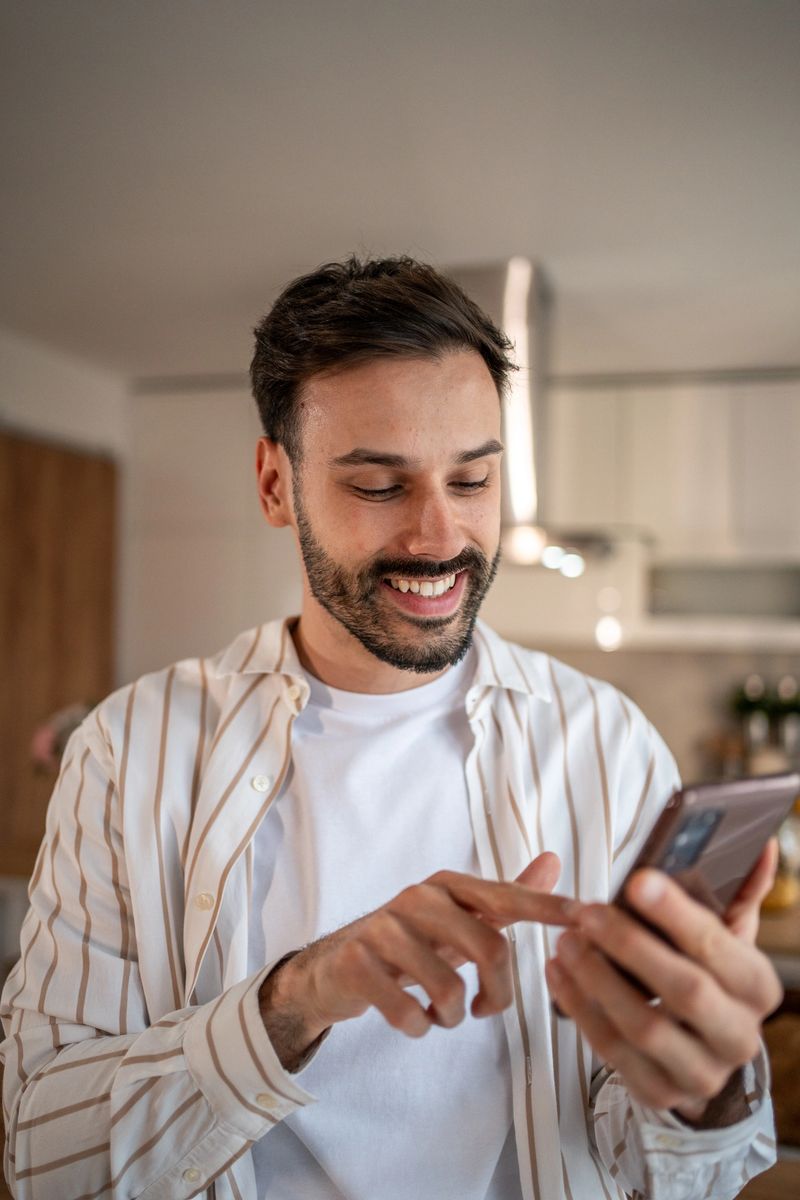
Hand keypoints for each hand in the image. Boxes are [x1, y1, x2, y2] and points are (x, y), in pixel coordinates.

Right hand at [262, 853, 567, 1065]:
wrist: (333, 967)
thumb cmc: (409, 942)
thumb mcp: (457, 917)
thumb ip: (506, 896)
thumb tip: (554, 861)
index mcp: (448, 885)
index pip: (507, 896)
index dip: (549, 909)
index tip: (586, 918)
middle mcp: (418, 898)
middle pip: (489, 950)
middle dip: (498, 995)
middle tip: (484, 1009)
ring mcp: (384, 929)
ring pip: (449, 989)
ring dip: (453, 1017)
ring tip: (442, 1013)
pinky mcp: (358, 963)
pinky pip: (409, 1013)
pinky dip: (420, 1028)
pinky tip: (414, 1019)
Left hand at [545, 841, 782, 1120]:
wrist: (704, 1050)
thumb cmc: (708, 976)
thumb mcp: (728, 936)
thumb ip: (739, 891)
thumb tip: (758, 843)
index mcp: (757, 988)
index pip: (720, 946)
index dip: (677, 913)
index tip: (637, 880)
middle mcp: (738, 1035)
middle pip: (684, 990)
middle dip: (629, 946)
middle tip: (586, 911)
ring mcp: (700, 1072)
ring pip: (643, 1027)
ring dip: (597, 979)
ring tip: (566, 940)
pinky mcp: (659, 1092)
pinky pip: (612, 1052)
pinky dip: (579, 1008)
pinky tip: (558, 972)